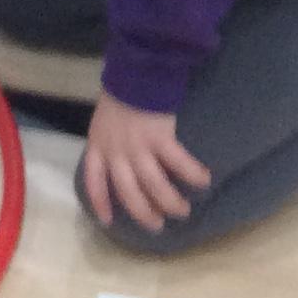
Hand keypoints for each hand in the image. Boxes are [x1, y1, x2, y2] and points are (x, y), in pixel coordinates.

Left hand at [81, 89, 211, 234]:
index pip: (93, 181)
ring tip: (183, 211)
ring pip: (154, 186)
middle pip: (128, 193)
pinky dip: (192, 175)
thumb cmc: (120, 93)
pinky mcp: (161, 138)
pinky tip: (203, 181)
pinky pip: (179, 163)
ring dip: (170, 202)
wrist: (135, 71)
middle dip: (144, 213)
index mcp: (99, 145)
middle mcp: (117, 152)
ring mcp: (138, 147)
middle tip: (157, 225)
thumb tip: (122, 159)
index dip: (99, 202)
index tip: (108, 221)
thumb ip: (109, 140)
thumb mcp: (103, 120)